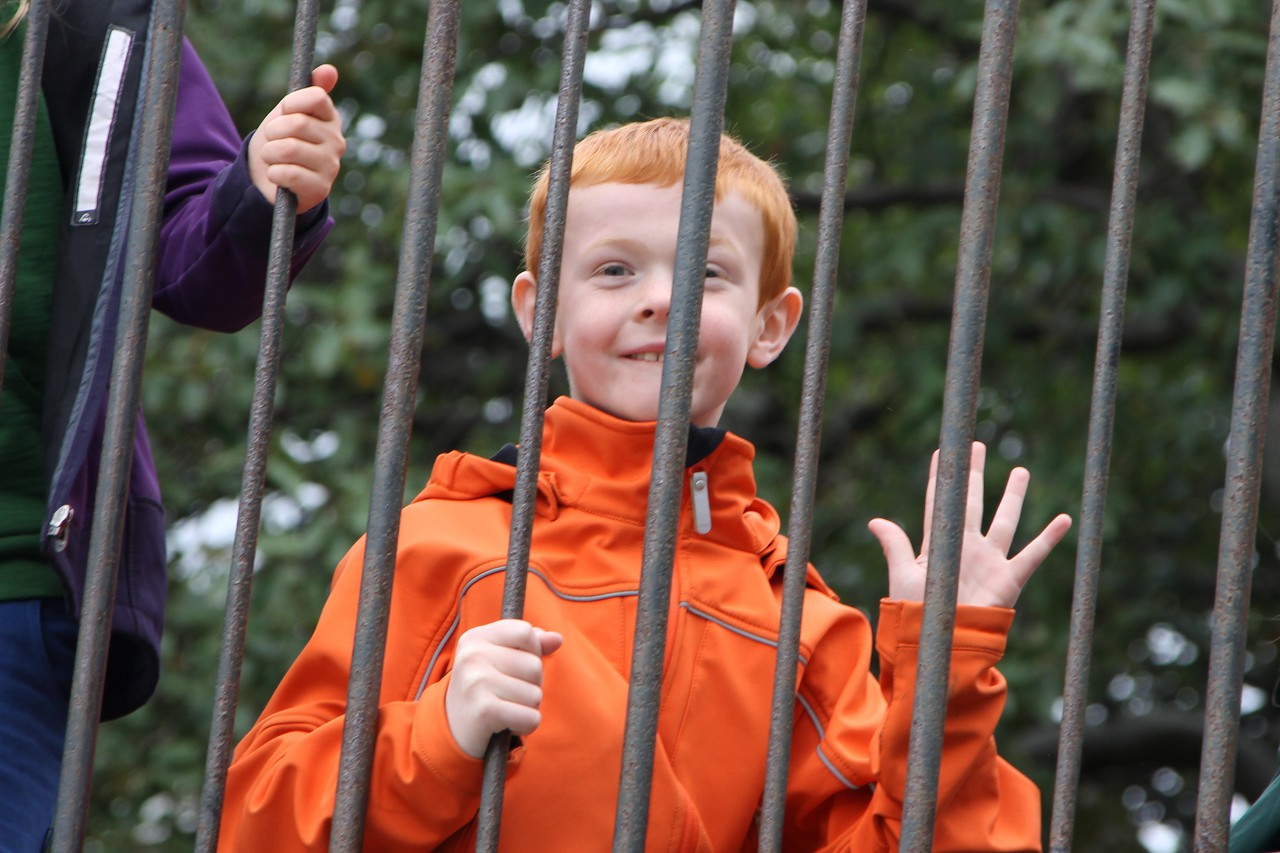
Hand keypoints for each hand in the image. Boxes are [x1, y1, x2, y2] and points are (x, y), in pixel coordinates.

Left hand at [247, 64, 345, 213]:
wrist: (271, 179)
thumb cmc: (281, 141)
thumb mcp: (289, 112)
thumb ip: (307, 91)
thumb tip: (331, 70)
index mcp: (330, 119)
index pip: (316, 97)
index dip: (291, 104)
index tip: (284, 113)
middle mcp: (336, 142)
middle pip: (297, 123)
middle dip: (273, 132)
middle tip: (273, 140)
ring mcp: (331, 167)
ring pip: (288, 149)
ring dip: (270, 154)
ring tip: (274, 159)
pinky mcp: (320, 189)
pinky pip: (288, 173)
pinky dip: (274, 174)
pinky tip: (278, 176)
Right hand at [444, 619, 563, 758]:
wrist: (453, 729)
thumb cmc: (483, 688)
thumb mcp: (500, 658)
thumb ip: (530, 645)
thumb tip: (557, 639)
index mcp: (476, 638)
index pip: (525, 632)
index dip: (532, 651)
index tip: (517, 665)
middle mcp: (473, 655)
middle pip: (534, 665)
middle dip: (532, 684)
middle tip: (510, 694)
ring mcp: (477, 682)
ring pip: (535, 694)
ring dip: (528, 707)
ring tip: (507, 708)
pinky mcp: (485, 710)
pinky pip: (531, 717)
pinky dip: (526, 725)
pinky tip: (508, 724)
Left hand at [868, 442, 1071, 607]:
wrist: (944, 645)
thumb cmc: (918, 614)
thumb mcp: (903, 576)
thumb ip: (895, 546)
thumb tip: (874, 521)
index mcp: (939, 544)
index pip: (939, 503)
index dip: (940, 478)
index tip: (942, 452)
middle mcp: (966, 547)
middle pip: (972, 502)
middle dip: (974, 474)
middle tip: (976, 447)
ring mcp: (989, 560)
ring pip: (1004, 520)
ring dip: (1013, 496)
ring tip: (1021, 471)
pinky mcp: (1009, 578)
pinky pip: (1033, 554)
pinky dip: (1049, 538)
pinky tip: (1065, 519)